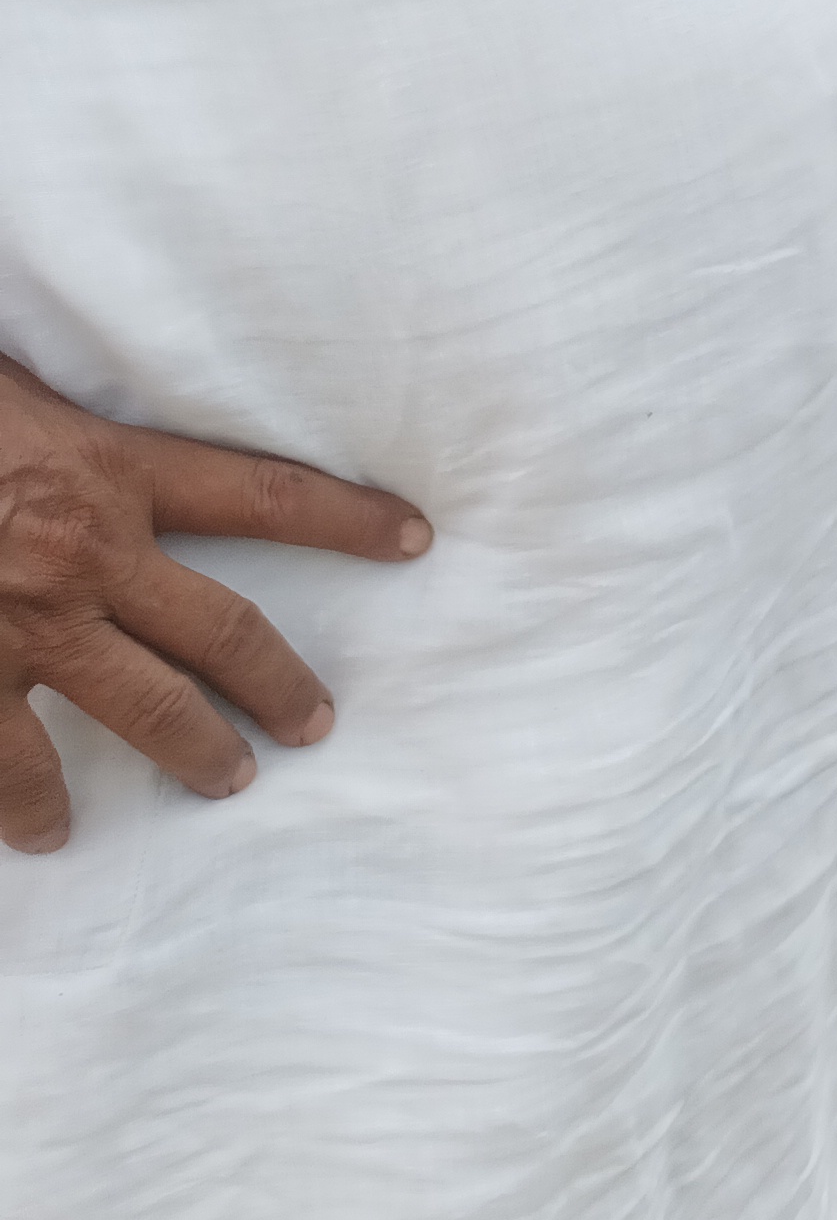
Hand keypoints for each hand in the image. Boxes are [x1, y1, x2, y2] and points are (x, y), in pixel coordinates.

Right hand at [0, 354, 429, 855]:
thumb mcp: (11, 386)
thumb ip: (60, 414)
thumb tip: (89, 416)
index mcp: (103, 468)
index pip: (260, 493)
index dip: (345, 517)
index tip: (412, 539)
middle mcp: (80, 553)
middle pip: (221, 630)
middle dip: (278, 684)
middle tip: (316, 725)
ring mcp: (16, 623)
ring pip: (136, 708)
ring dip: (189, 750)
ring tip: (226, 781)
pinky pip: (3, 758)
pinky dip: (28, 802)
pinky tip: (47, 833)